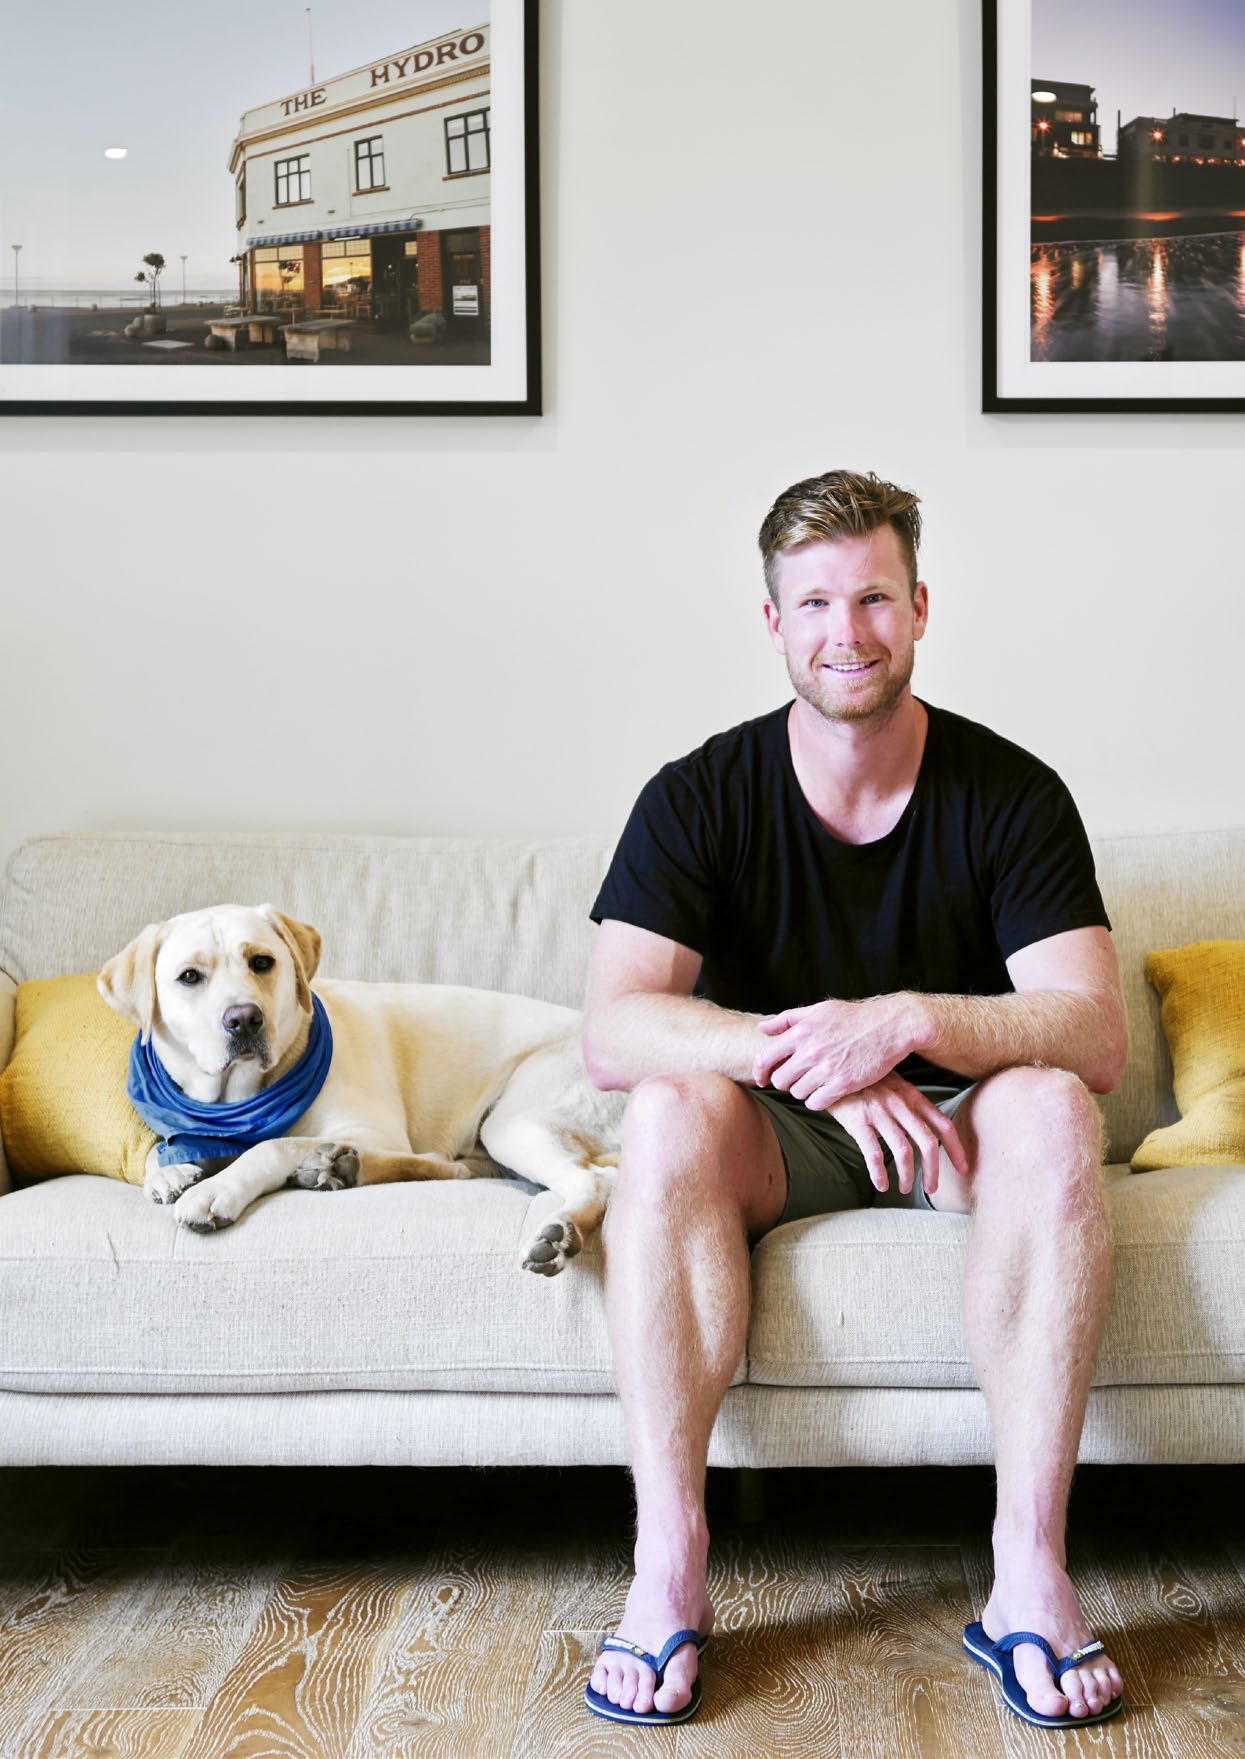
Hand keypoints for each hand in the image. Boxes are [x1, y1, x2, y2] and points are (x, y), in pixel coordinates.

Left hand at [754, 996, 914, 1108]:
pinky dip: (817, 1101)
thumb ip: (787, 1019)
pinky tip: (825, 1092)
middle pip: (780, 1080)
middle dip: (785, 1082)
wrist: (890, 1026)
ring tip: (814, 1083)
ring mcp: (826, 1069)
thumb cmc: (854, 1017)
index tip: (762, 1079)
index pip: (764, 1058)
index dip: (759, 1072)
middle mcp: (810, 1051)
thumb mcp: (819, 1010)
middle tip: (797, 1080)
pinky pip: (816, 1103)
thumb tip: (762, 1029)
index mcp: (801, 1032)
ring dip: (803, 1091)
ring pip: (798, 1093)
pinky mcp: (843, 1084)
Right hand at [829, 1075, 968, 1196]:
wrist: (832, 1067)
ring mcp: (879, 1112)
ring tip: (903, 1188)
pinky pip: (874, 1154)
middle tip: (932, 1188)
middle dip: (933, 1170)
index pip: (943, 1124)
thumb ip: (909, 1106)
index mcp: (912, 1095)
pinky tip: (881, 1184)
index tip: (962, 1167)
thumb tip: (923, 1134)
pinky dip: (879, 1173)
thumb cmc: (863, 1080)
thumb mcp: (892, 1085)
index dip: (956, 1148)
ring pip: (903, 1151)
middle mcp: (899, 1104)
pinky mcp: (858, 1120)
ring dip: (907, 1176)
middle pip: (928, 1143)